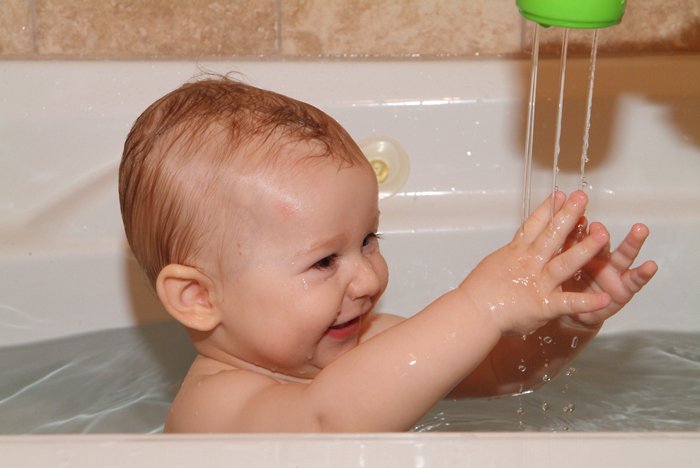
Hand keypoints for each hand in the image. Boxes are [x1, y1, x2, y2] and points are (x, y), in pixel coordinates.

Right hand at [459, 191, 613, 335]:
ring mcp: (538, 283)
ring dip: (585, 249)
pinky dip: (587, 302)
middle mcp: (529, 264)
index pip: (534, 226)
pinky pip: (569, 303)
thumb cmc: (479, 291)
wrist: (473, 312)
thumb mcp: (494, 264)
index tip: (560, 195)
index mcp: (516, 253)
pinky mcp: (544, 305)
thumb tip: (519, 248)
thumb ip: (512, 256)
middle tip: (583, 198)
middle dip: (568, 215)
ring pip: (565, 263)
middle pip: (552, 236)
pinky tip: (604, 298)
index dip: (547, 209)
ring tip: (602, 235)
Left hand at [561, 217, 656, 326]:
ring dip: (631, 243)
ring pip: (622, 255)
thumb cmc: (565, 285)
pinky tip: (650, 265)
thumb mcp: (558, 265)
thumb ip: (561, 248)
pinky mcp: (624, 290)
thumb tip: (552, 227)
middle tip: (598, 224)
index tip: (573, 216)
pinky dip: (643, 274)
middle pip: (601, 241)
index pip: (578, 234)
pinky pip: (634, 281)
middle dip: (602, 231)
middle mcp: (598, 258)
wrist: (570, 313)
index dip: (575, 224)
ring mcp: (613, 272)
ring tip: (639, 229)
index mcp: (578, 250)